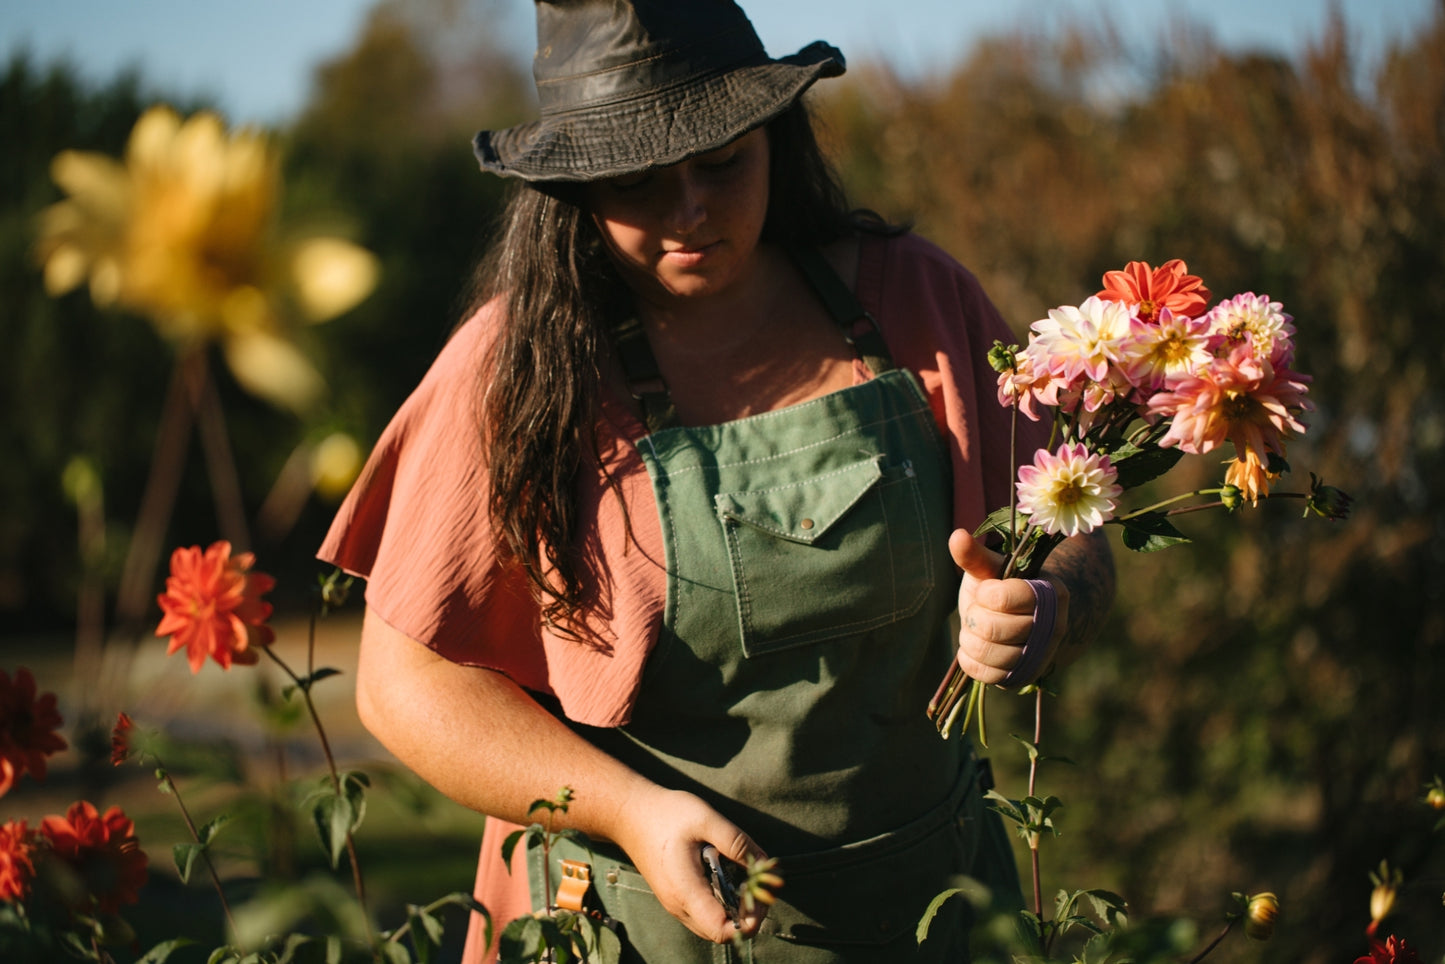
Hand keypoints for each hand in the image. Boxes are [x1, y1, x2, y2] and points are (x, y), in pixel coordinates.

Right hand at [611, 784, 768, 942]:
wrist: (629, 814)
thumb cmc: (666, 814)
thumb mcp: (706, 819)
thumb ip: (737, 843)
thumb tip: (766, 864)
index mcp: (686, 891)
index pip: (722, 931)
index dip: (749, 921)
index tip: (761, 894)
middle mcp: (679, 905)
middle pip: (720, 932)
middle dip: (747, 914)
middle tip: (758, 883)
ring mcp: (674, 903)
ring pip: (712, 924)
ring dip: (734, 908)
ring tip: (744, 877)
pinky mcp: (674, 896)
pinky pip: (703, 912)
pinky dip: (721, 901)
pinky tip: (726, 874)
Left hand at [949, 528, 1068, 685]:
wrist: (1021, 620)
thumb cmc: (1002, 589)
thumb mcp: (992, 570)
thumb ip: (976, 556)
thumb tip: (956, 535)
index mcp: (1051, 593)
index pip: (1005, 598)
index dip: (986, 595)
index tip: (987, 591)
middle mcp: (1054, 627)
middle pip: (994, 629)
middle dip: (975, 617)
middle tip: (979, 611)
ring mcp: (1041, 655)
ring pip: (989, 654)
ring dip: (970, 639)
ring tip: (975, 628)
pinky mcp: (1023, 676)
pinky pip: (987, 675)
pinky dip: (971, 660)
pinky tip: (974, 646)